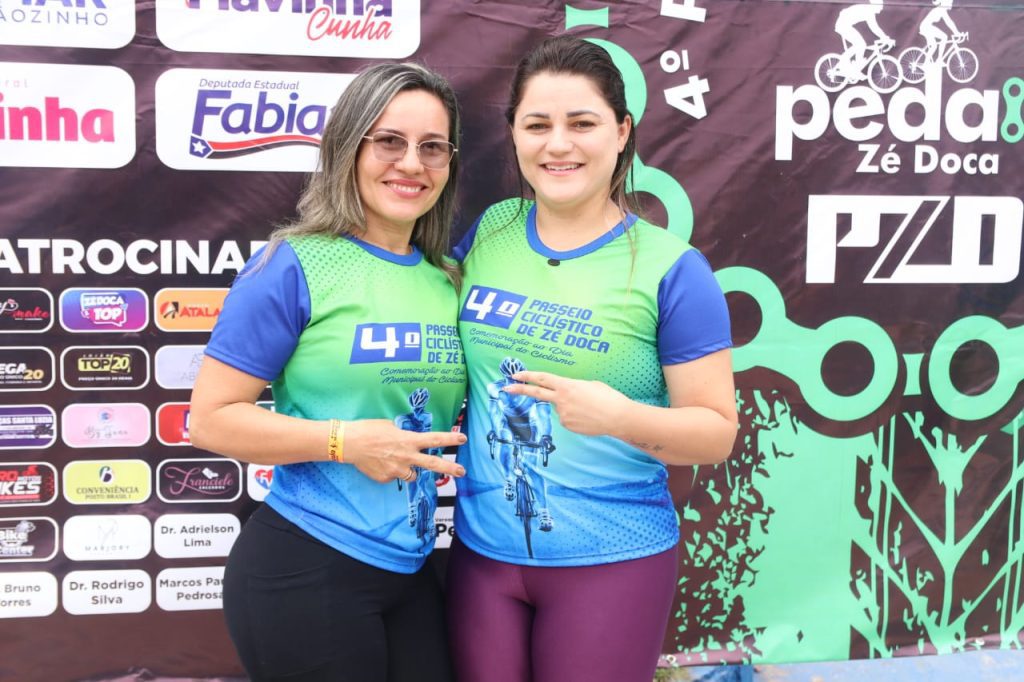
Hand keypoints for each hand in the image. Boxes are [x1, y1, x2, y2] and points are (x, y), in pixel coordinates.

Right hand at [343, 420, 465, 483]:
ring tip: (394, 460)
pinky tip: (380, 463)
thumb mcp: (390, 426)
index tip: (462, 439)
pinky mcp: (386, 478)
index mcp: (408, 440)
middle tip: (462, 471)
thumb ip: (404, 435)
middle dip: (450, 468)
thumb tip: (409, 440)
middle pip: (433, 464)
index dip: (450, 439)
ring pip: (412, 475)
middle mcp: (406, 456)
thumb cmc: (368, 430)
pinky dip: (391, 471)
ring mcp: (397, 470)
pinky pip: (394, 476)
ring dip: (409, 469)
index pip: (434, 439)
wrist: (349, 444)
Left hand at [503, 371, 630, 436]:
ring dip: (570, 407)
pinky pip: (567, 418)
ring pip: (560, 408)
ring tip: (589, 408)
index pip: (542, 378)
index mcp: (567, 385)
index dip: (528, 376)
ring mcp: (563, 414)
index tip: (515, 375)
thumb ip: (573, 387)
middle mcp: (561, 399)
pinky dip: (575, 417)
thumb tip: (566, 393)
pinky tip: (588, 417)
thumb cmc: (608, 397)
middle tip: (506, 388)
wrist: (617, 417)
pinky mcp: (567, 425)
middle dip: (519, 390)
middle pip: (536, 393)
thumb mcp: (590, 385)